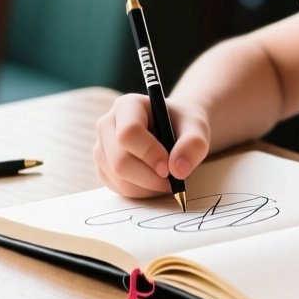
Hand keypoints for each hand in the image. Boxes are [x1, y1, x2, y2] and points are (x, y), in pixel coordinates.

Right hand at [92, 93, 210, 198]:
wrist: (173, 131)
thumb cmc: (182, 125)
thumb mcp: (197, 128)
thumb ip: (193, 143)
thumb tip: (178, 170)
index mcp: (127, 106)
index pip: (128, 132)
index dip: (149, 153)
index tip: (168, 168)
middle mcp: (107, 124)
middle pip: (119, 160)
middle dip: (149, 177)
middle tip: (172, 181)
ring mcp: (101, 148)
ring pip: (118, 179)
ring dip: (147, 187)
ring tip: (167, 179)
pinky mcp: (103, 168)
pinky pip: (118, 189)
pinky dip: (141, 192)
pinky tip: (155, 182)